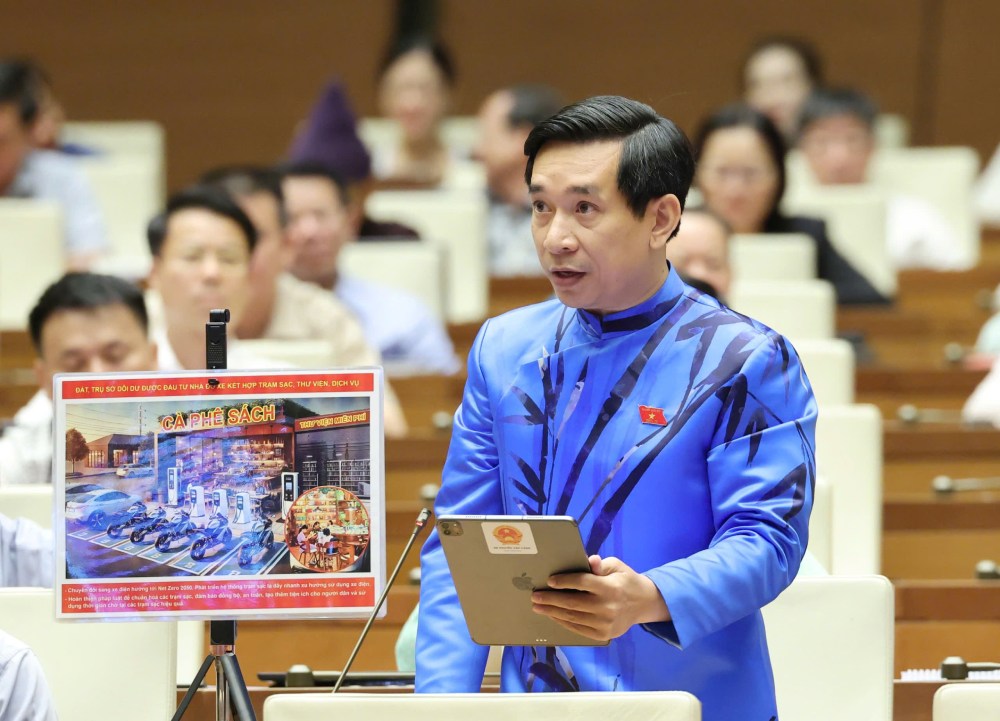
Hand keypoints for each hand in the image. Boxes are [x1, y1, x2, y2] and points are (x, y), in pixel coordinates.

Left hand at [530, 555, 669, 641]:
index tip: (550, 581)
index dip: (565, 581)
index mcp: (610, 587)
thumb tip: (589, 560)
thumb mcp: (617, 566)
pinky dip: (563, 622)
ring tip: (538, 607)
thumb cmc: (625, 580)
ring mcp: (605, 624)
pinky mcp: (603, 635)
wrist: (643, 604)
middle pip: (573, 603)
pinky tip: (553, 616)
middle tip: (535, 596)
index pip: (582, 583)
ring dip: (552, 612)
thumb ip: (601, 564)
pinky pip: (578, 629)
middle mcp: (607, 607)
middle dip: (551, 600)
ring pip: (573, 618)